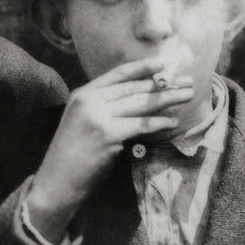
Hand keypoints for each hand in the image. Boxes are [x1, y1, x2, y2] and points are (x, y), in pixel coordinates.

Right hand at [26, 58, 193, 242]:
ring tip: (187, 95)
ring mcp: (98, 116)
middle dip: (163, 84)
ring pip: (140, 103)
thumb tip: (136, 99)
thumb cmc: (71, 156)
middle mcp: (89, 100)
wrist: (57, 180)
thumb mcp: (81, 122)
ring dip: (168, 99)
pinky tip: (173, 121)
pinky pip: (141, 124)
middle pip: (133, 88)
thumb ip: (102, 107)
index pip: (117, 75)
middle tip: (187, 82)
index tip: (163, 64)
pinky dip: (159, 122)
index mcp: (82, 94)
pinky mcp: (108, 134)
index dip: (142, 68)